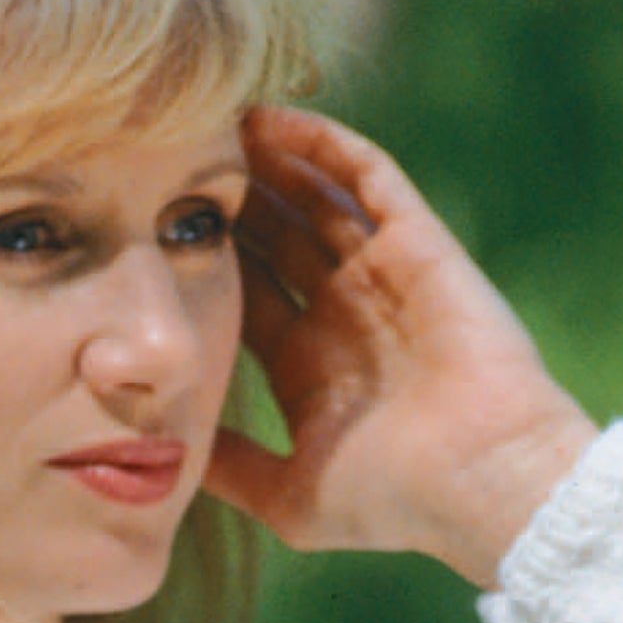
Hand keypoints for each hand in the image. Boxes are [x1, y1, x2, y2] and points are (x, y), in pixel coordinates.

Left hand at [208, 105, 599, 588]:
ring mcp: (380, 272)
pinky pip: (364, 175)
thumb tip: (167, 448)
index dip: (201, 265)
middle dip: (227, 204)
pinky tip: (268, 119)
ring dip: (264, 162)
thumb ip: (230, 466)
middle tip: (162, 161)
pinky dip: (320, 144)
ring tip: (206, 124)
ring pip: (312, 197)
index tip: (143, 236)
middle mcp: (342, 311)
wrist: (480, 480)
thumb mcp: (289, 495)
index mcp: (310, 366)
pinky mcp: (416, 242)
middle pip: (272, 238)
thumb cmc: (393, 502)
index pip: (245, 296)